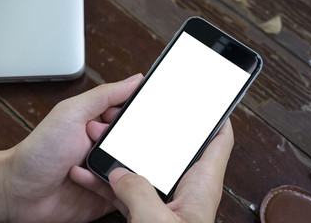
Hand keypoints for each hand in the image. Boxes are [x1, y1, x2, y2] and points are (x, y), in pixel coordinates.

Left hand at [0, 74, 142, 221]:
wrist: (22, 192)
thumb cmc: (41, 151)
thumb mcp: (73, 112)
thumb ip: (105, 95)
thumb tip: (134, 80)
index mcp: (101, 122)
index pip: (130, 112)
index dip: (132, 112)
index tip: (128, 115)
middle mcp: (107, 144)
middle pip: (136, 139)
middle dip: (122, 139)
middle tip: (98, 138)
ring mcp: (109, 168)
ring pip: (135, 164)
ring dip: (115, 162)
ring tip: (88, 159)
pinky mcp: (110, 191)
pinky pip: (125, 188)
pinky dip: (108, 183)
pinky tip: (84, 177)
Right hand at [74, 114, 233, 221]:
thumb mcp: (157, 222)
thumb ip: (139, 193)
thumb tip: (121, 174)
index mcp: (201, 185)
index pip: (219, 140)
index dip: (216, 117)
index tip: (206, 99)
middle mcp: (186, 189)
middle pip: (175, 149)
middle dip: (155, 131)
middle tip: (140, 114)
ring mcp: (165, 200)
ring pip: (146, 168)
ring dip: (125, 156)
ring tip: (105, 140)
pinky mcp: (148, 212)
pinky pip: (129, 190)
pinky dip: (112, 183)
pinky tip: (90, 175)